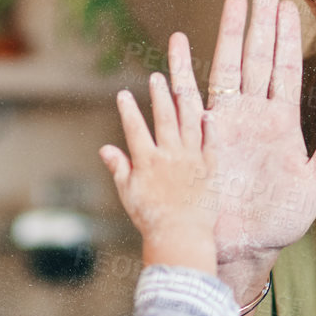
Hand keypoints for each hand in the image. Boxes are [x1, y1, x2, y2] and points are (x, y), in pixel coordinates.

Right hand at [100, 71, 217, 275]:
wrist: (181, 238)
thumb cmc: (152, 220)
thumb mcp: (128, 195)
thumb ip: (119, 168)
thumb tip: (105, 148)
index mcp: (147, 162)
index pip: (135, 129)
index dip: (128, 110)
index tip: (123, 93)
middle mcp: (169, 156)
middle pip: (164, 118)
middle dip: (159, 96)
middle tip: (156, 77)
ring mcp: (192, 160)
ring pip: (188, 124)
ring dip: (182, 102)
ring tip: (179, 84)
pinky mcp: (211, 169)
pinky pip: (211, 143)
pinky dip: (209, 128)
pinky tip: (208, 113)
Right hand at [163, 0, 315, 266]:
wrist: (246, 247)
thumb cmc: (282, 220)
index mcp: (281, 123)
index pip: (285, 69)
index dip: (286, 37)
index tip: (288, 6)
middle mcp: (253, 116)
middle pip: (257, 59)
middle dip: (260, 24)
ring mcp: (227, 125)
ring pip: (228, 69)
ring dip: (230, 36)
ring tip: (232, 2)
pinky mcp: (204, 140)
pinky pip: (191, 100)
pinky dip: (184, 71)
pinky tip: (179, 44)